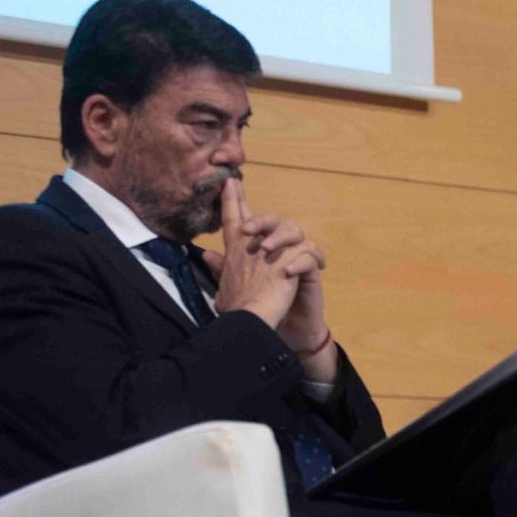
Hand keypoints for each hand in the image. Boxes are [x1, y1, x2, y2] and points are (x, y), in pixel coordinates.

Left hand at [205, 179, 337, 380]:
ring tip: (266, 251)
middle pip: (273, 220)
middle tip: (248, 230)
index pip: (246, 220)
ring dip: (279, 237)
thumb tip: (205, 253)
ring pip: (295, 231)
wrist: (286, 333)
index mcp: (255, 252)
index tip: (229, 183)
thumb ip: (222, 270)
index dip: (237, 201)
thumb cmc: (262, 309)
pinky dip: (300, 260)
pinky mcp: (310, 274)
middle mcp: (276, 251)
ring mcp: (295, 260)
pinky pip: (311, 256)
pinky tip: (286, 272)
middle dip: (261, 220)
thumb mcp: (235, 290)